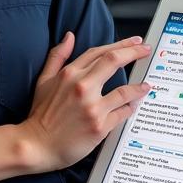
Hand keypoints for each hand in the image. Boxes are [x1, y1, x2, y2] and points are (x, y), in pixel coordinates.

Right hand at [18, 32, 151, 171]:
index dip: (120, 44)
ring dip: (139, 86)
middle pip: (114, 61)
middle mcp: (82, 87)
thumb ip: (57, 56)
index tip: (133, 42)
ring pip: (125, 90)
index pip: (100, 52)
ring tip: (147, 84)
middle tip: (146, 50)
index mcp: (70, 74)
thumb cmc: (40, 114)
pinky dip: (131, 107)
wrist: (35, 145)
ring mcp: (92, 107)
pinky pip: (122, 113)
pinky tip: (136, 105)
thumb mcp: (44, 80)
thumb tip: (69, 37)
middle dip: (134, 52)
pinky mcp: (99, 126)